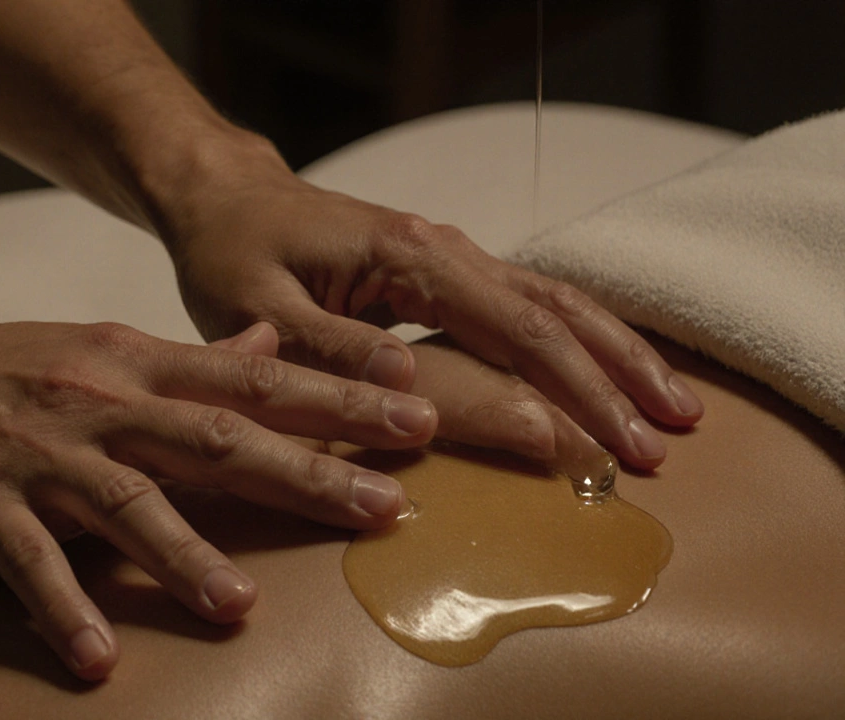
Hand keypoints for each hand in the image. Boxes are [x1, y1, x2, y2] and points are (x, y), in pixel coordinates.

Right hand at [0, 315, 435, 680]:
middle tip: (387, 505)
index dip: (340, 398)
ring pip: (125, 504)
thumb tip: (269, 346)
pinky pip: (24, 563)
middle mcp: (97, 401)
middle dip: (308, 472)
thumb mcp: (96, 346)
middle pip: (217, 438)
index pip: (256, 379)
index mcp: (133, 363)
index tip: (418, 416)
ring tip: (241, 605)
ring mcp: (35, 453)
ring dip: (185, 556)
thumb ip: (186, 359)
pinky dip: (60, 608)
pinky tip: (95, 659)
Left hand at [164, 168, 702, 470]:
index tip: (619, 447)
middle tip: (667, 445)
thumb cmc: (234, 255)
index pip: (518, 328)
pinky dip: (577, 341)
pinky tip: (607, 372)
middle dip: (617, 378)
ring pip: (555, 303)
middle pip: (557, 312)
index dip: (576, 390)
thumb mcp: (256, 311)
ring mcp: (450, 259)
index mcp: (409, 258)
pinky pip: (528, 305)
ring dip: (614, 355)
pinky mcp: (443, 275)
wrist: (228, 202)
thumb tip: (408, 391)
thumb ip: (329, 351)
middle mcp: (445, 251)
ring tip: (672, 409)